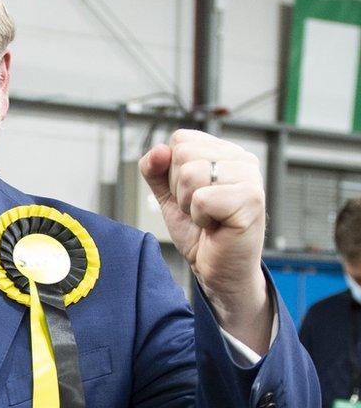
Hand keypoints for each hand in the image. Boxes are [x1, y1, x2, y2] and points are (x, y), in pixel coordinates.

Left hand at [139, 129, 269, 351]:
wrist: (217, 268)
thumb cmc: (199, 231)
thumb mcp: (168, 194)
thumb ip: (155, 169)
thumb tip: (158, 150)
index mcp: (225, 151)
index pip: (180, 138)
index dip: (172, 170)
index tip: (190, 193)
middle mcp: (242, 159)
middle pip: (183, 153)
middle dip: (179, 187)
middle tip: (199, 209)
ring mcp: (250, 178)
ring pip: (191, 173)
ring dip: (189, 203)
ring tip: (207, 217)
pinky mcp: (251, 200)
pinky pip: (201, 198)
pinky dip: (199, 217)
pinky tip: (216, 225)